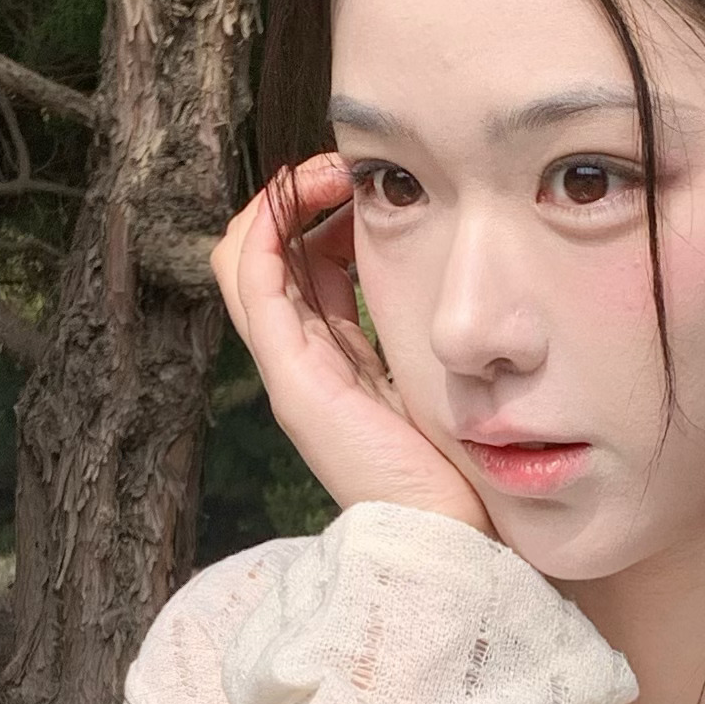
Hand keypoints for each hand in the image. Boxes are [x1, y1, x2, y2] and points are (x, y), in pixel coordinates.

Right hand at [212, 155, 491, 530]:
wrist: (453, 535)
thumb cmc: (460, 463)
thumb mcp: (444, 374)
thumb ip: (432, 332)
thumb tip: (453, 272)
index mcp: (333, 359)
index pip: (299, 265)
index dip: (318, 213)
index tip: (364, 185)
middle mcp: (301, 360)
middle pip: (261, 256)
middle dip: (294, 197)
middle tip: (344, 168)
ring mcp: (289, 369)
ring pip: (244, 259)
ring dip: (280, 200)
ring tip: (331, 172)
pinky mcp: (293, 376)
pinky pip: (254, 280)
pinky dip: (268, 224)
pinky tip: (311, 193)